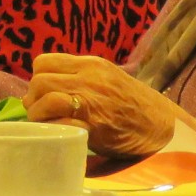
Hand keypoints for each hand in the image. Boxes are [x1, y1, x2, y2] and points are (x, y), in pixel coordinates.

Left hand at [25, 54, 180, 156]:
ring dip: (39, 115)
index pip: (43, 62)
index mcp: (91, 64)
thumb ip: (80, 76)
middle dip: (34, 98)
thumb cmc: (134, 104)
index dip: (38, 78)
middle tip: (41, 112)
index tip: (43, 93)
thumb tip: (46, 87)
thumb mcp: (107, 78)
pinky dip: (53, 128)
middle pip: (39, 81)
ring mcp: (90, 100)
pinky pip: (59, 122)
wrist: (162, 125)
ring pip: (44, 99)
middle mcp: (88, 78)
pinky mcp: (92, 124)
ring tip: (47, 124)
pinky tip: (59, 134)